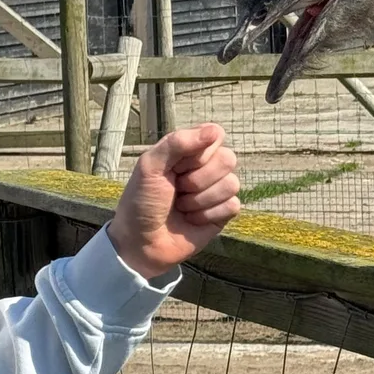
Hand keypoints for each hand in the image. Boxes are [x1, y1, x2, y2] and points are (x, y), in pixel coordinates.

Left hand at [107, 123, 240, 278]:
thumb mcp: (150, 166)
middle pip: (228, 159)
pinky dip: (207, 215)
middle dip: (198, 179)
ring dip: (200, 199)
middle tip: (177, 189)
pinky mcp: (223, 214)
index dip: (199, 153)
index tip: (176, 167)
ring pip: (231, 184)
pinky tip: (192, 220)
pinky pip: (232, 205)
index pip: (215, 135)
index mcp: (189, 150)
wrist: (141, 242)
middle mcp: (206, 167)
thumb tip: (214, 130)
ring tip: (181, 206)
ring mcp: (216, 191)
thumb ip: (177, 143)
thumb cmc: (141, 201)